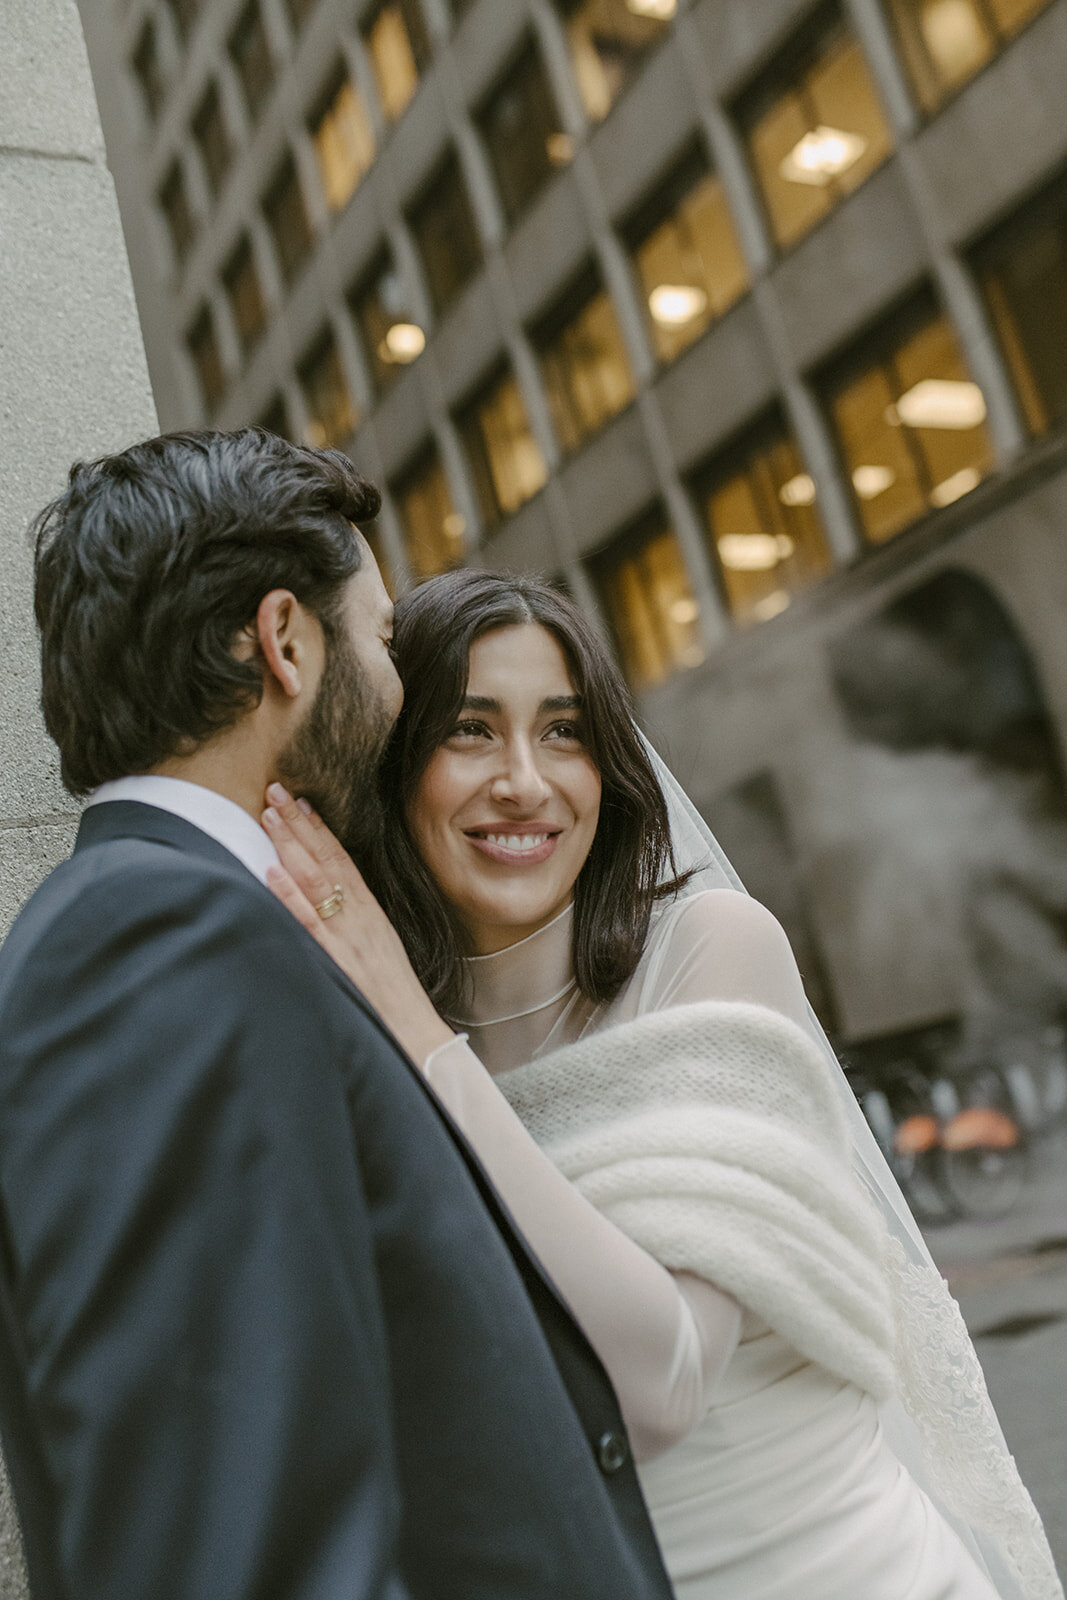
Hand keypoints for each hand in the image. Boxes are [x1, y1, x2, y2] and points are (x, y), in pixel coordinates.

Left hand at [261, 784, 454, 1066]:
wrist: (415, 1034)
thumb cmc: (395, 999)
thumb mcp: (380, 951)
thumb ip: (355, 926)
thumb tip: (329, 905)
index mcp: (371, 914)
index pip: (342, 861)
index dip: (319, 830)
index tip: (301, 802)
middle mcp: (359, 918)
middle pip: (326, 860)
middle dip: (298, 824)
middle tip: (275, 790)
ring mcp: (347, 936)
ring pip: (314, 881)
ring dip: (289, 845)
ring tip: (268, 815)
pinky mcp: (336, 959)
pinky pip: (308, 922)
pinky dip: (288, 895)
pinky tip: (270, 871)